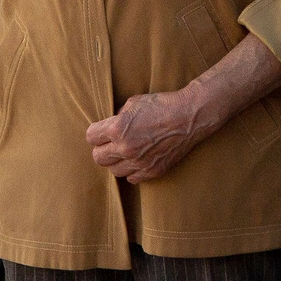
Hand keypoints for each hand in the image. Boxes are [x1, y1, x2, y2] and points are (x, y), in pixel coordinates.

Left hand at [88, 89, 211, 182]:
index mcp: (118, 128)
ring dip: (117, 161)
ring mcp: (139, 162)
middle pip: (98, 158)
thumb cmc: (162, 105)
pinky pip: (132, 178)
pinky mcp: (153, 171)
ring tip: (126, 151)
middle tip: (112, 142)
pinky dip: (132, 170)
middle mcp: (125, 148)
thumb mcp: (134, 102)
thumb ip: (118, 116)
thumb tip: (110, 126)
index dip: (96, 132)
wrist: (190, 116)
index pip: (91, 137)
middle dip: (102, 148)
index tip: (102, 131)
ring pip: (114, 171)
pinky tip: (138, 159)